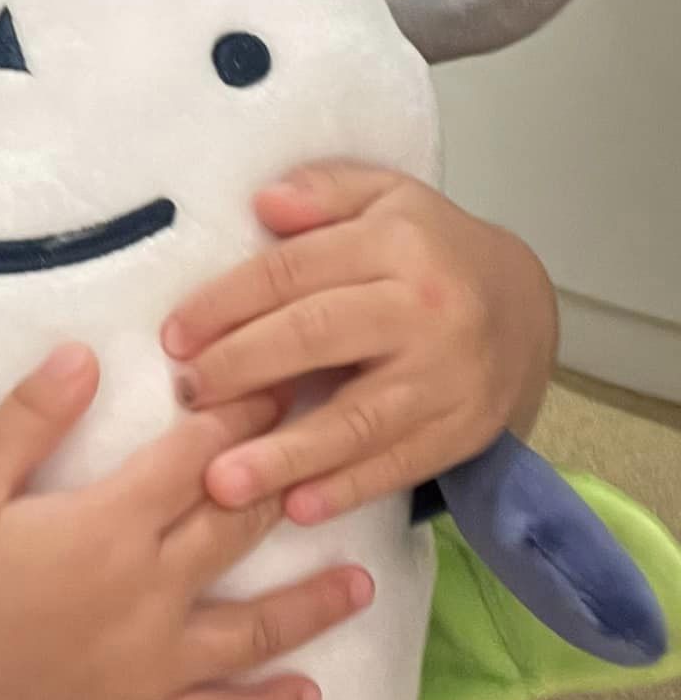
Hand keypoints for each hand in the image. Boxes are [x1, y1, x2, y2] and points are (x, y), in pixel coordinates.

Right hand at [0, 346, 374, 699]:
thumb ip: (29, 416)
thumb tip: (85, 353)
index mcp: (108, 525)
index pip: (198, 458)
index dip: (242, 416)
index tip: (280, 385)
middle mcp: (149, 594)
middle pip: (237, 527)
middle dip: (286, 480)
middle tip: (331, 449)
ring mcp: (153, 667)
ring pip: (255, 630)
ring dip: (313, 603)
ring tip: (363, 583)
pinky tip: (307, 697)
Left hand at [162, 164, 557, 524]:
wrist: (525, 307)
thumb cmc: (431, 252)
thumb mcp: (386, 197)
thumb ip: (324, 191)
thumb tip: (265, 203)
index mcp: (396, 244)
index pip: (294, 272)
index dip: (227, 303)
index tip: (174, 337)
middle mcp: (425, 310)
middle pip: (317, 338)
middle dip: (242, 370)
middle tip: (186, 398)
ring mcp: (448, 377)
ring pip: (356, 419)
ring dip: (285, 455)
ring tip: (223, 482)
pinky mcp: (464, 430)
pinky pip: (398, 464)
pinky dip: (346, 489)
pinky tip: (296, 507)